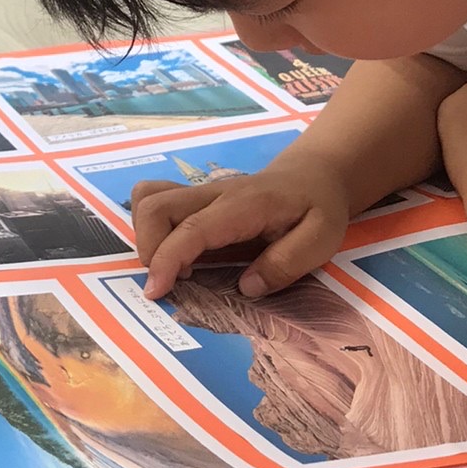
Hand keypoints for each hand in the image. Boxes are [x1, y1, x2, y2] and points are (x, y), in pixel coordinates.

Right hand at [131, 156, 350, 300]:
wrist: (313, 176)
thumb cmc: (319, 208)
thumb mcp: (321, 239)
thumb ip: (287, 263)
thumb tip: (247, 287)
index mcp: (243, 205)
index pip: (193, 228)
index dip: (168, 259)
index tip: (156, 291)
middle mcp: (213, 194)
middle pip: (155, 206)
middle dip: (148, 249)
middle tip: (167, 283)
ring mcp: (200, 194)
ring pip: (148, 198)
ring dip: (146, 236)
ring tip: (170, 268)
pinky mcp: (194, 199)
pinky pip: (155, 199)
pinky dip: (150, 227)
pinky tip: (172, 250)